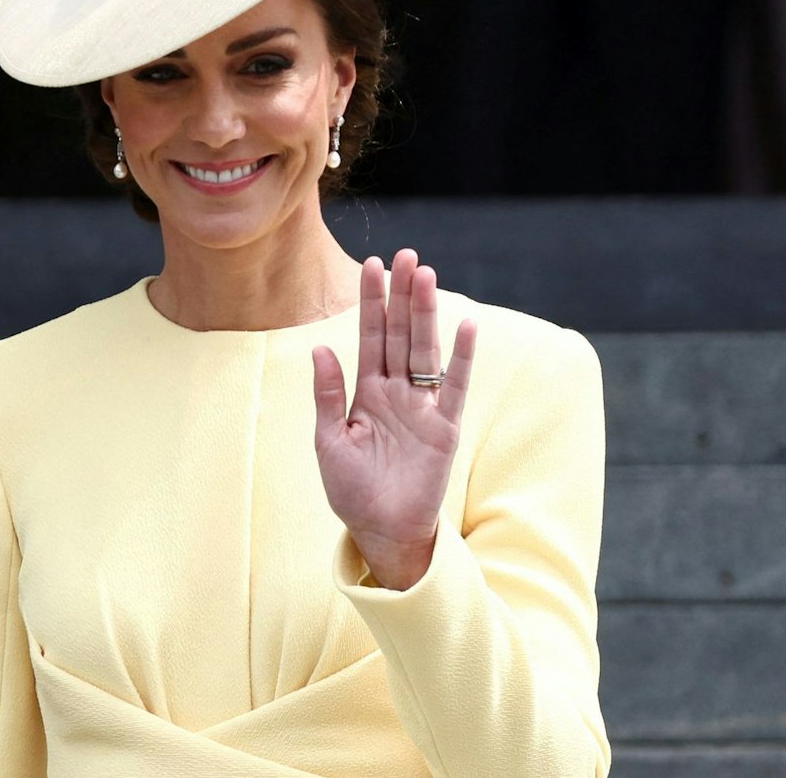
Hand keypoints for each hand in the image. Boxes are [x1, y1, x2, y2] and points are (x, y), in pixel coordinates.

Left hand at [312, 249, 476, 589]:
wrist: (381, 531)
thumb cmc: (352, 490)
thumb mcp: (329, 442)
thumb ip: (328, 395)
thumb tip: (319, 347)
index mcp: (366, 393)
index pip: (369, 337)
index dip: (371, 302)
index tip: (372, 264)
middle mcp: (396, 392)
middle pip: (400, 334)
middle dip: (401, 295)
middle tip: (405, 254)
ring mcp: (422, 407)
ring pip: (425, 350)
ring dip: (426, 313)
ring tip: (425, 275)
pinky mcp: (444, 429)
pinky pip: (454, 388)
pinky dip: (461, 358)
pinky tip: (466, 326)